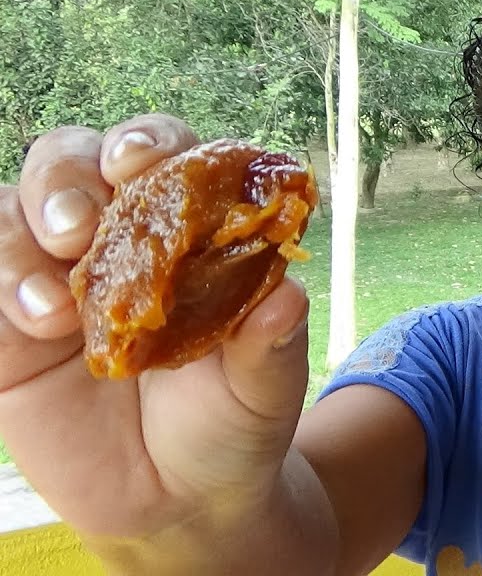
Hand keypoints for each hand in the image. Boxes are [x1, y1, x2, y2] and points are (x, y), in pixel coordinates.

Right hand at [0, 115, 312, 540]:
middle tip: (84, 224)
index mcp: (188, 228)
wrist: (180, 501)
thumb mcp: (264, 389)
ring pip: (13, 209)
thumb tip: (288, 297)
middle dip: (68, 173)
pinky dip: (2, 280)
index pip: (164, 155)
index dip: (149, 143)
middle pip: (72, 160)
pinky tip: (39, 320)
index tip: (143, 162)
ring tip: (58, 297)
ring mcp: (55, 275)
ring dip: (26, 228)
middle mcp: (116, 235)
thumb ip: (270, 344)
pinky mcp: (8, 329)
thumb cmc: (233, 420)